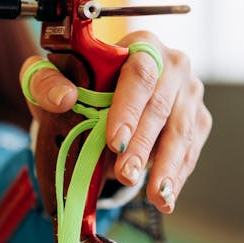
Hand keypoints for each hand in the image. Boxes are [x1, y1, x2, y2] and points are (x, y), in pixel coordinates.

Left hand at [20, 31, 211, 213]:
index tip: (114, 139)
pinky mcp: (197, 119)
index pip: (139, 74)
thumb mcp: (51, 79)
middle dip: (142, 145)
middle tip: (125, 175)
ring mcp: (189, 93)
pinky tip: (166, 197)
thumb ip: (46, 83)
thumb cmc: (77, 83)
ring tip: (155, 195)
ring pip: (181, 132)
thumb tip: (64, 98)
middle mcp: (172, 65)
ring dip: (166, 167)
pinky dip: (177, 175)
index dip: (128, 108)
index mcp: (140, 45)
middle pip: (160, 106)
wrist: (98, 93)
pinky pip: (190, 150)